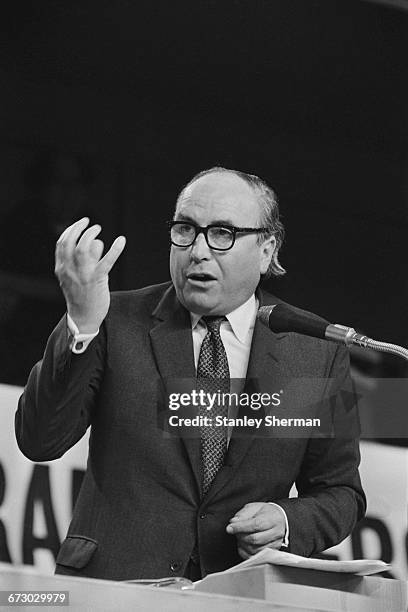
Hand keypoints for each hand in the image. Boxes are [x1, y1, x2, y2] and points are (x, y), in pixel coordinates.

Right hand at [55, 217, 125, 332]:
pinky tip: (121, 240)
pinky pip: (106, 261)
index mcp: (61, 268)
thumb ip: (82, 260)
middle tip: (91, 223)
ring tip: (99, 230)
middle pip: (71, 242)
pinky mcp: (97, 280)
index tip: (81, 223)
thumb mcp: (74, 277)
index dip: (71, 230)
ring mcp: (83, 275)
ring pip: (84, 248)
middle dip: (80, 229)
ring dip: (92, 235)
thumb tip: (96, 242)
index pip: (61, 243)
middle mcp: (69, 270)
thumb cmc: (81, 296)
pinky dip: (115, 249)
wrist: (84, 318)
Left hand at [226, 502, 285, 559]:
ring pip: (255, 550)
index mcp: (273, 519)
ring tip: (240, 537)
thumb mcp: (254, 507)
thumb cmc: (265, 513)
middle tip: (235, 531)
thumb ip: (243, 514)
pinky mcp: (272, 553)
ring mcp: (275, 544)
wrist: (278, 519)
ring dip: (243, 545)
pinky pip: (255, 557)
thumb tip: (233, 522)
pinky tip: (243, 544)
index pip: (256, 525)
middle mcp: (276, 533)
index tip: (230, 528)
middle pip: (255, 539)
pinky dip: (245, 552)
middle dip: (241, 536)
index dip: (240, 527)